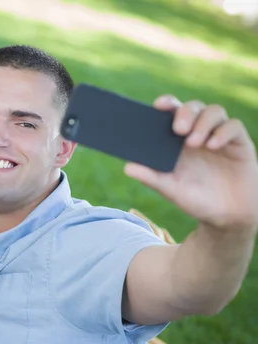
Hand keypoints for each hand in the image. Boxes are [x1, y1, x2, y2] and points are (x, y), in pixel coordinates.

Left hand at [124, 95, 257, 230]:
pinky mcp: (239, 144)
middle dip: (184, 112)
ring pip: (214, 111)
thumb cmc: (195, 200)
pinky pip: (234, 127)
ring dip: (202, 123)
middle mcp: (198, 134)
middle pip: (193, 107)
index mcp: (178, 141)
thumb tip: (127, 167)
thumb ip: (151, 177)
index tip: (158, 105)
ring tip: (194, 142)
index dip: (166, 103)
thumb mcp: (170, 190)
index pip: (172, 113)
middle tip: (178, 129)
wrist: (225, 217)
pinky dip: (222, 132)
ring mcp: (219, 137)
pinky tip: (213, 145)